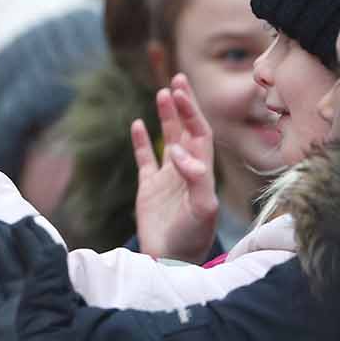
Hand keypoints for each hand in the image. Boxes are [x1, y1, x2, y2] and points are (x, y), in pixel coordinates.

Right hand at [131, 74, 218, 261]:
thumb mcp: (200, 209)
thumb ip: (195, 179)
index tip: (181, 92)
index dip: (192, 112)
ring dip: (166, 117)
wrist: (170, 261)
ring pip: (168, 140)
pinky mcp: (149, 188)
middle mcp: (186, 171)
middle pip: (187, 131)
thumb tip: (179, 151)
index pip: (199, 134)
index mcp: (201, 172)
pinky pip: (145, 159)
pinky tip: (138, 124)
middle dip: (183, 106)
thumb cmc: (191, 237)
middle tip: (177, 79)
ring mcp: (167, 178)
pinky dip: (142, 141)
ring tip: (162, 93)